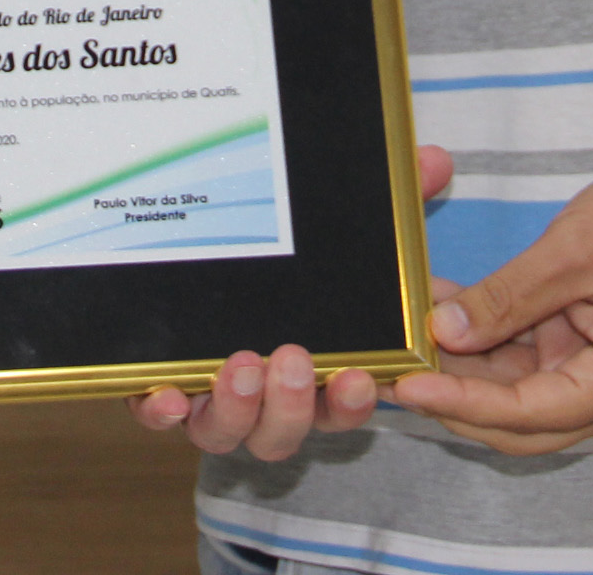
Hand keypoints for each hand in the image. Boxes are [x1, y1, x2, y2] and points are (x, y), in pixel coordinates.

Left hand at [127, 145, 453, 456]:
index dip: (350, 404)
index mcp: (309, 374)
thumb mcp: (337, 228)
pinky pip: (156, 415)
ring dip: (236, 408)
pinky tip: (167, 397)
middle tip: (291, 358)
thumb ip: (389, 197)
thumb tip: (435, 161)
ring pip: (223, 432)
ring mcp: (208, 398)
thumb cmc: (285, 261)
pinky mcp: (158, 389)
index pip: (339, 406)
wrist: (193, 251)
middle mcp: (260, 398)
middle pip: (281, 432)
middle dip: (290, 405)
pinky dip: (160, 412)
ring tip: (241, 364)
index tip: (359, 378)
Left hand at [387, 161, 592, 455]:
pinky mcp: (581, 352)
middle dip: (454, 395)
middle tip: (394, 366)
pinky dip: (484, 340)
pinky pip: (522, 360)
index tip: (406, 384)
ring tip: (408, 331)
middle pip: (514, 420)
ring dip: (463, 366)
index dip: (459, 401)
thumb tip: (443, 334)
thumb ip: (505, 299)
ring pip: (512, 393)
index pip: (523, 412)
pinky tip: (442, 310)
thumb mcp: (571, 254)